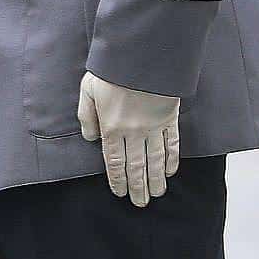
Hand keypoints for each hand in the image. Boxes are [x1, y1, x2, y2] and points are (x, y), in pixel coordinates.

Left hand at [78, 71, 179, 206]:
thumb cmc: (110, 71)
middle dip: (138, 187)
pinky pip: (172, 144)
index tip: (120, 193)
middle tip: (140, 203)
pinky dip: (172, 160)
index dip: (117, 179)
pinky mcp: (170, 118)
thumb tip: (90, 138)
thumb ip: (86, 116)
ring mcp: (154, 126)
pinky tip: (170, 171)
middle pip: (136, 166)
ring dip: (155, 180)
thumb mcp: (88, 90)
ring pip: (155, 160)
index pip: (114, 161)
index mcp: (112, 126)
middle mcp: (134, 132)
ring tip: (156, 194)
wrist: (140, 55)